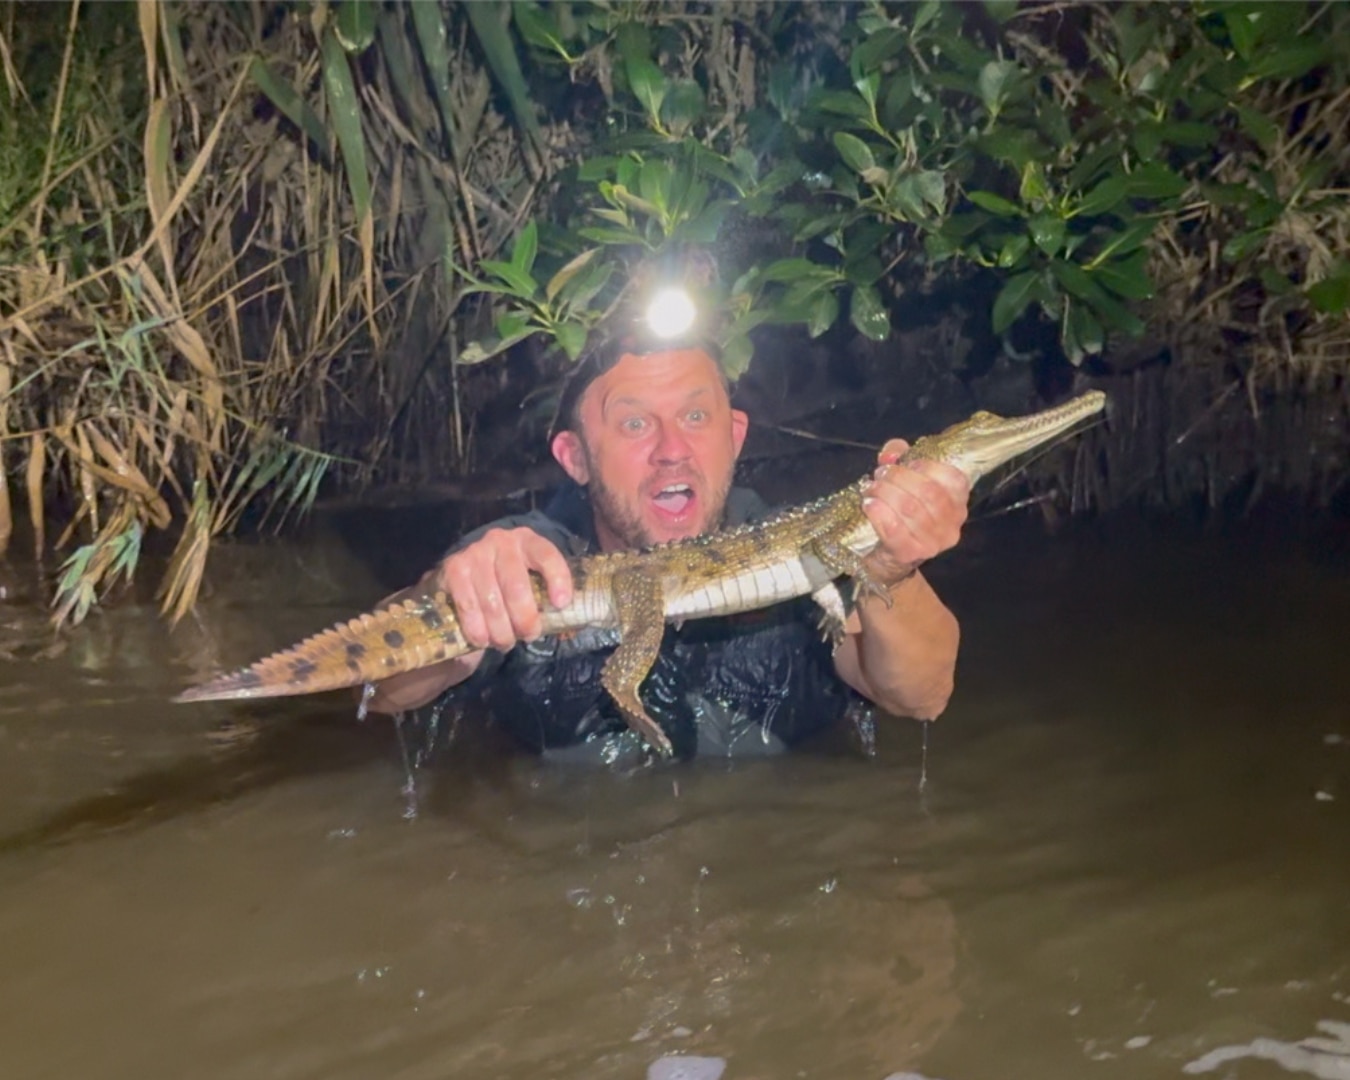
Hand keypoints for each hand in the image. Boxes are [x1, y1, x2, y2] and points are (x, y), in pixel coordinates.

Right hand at [435, 528, 572, 650]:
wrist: (468, 570)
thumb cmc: (509, 579)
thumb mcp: (531, 578)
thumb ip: (547, 597)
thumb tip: (566, 628)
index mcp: (528, 541)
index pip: (547, 556)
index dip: (558, 579)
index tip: (561, 605)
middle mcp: (501, 542)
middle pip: (517, 587)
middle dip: (525, 620)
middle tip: (528, 636)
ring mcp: (475, 554)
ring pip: (491, 602)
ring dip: (501, 631)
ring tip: (505, 643)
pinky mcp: (454, 569)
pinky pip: (468, 606)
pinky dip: (477, 629)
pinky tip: (483, 640)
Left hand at [861, 440, 970, 585]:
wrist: (890, 557)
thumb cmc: (901, 512)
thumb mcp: (903, 478)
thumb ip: (898, 456)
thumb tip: (891, 453)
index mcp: (957, 502)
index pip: (953, 479)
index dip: (926, 466)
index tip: (904, 464)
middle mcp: (952, 524)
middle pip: (928, 492)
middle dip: (898, 478)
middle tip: (879, 475)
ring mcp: (934, 543)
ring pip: (910, 509)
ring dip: (885, 493)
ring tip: (870, 490)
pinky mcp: (911, 554)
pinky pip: (895, 530)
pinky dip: (879, 513)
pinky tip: (869, 505)